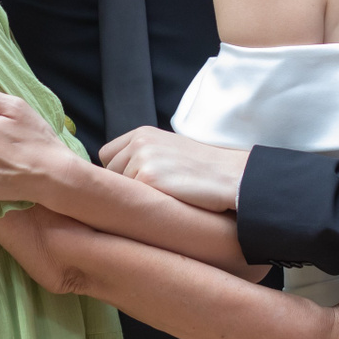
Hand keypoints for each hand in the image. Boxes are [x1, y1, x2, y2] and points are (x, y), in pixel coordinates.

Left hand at [100, 126, 247, 210]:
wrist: (231, 176)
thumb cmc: (203, 170)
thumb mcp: (169, 150)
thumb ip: (143, 155)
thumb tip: (115, 178)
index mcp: (143, 133)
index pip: (107, 155)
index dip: (118, 173)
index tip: (136, 183)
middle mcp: (139, 141)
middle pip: (108, 173)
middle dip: (124, 187)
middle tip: (153, 195)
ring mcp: (143, 158)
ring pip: (118, 189)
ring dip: (135, 198)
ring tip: (163, 198)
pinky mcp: (148, 178)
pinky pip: (130, 199)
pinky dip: (144, 206)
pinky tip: (165, 204)